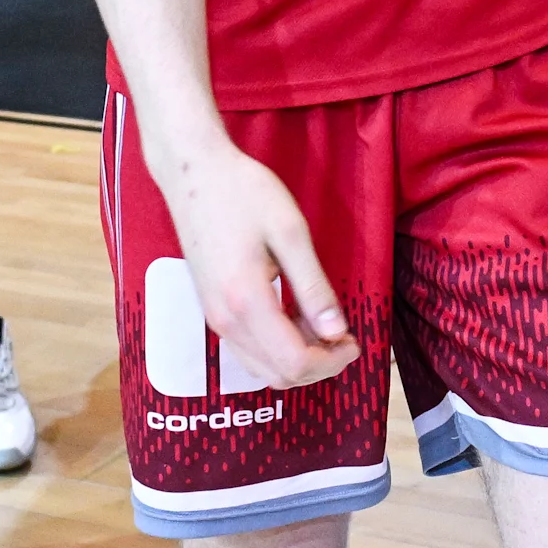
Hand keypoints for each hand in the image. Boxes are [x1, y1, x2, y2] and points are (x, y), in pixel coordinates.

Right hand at [157, 138, 360, 388]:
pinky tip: (294, 317)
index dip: (332, 360)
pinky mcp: (211, 309)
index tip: (354, 339)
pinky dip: (277, 349)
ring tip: (322, 324)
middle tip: (344, 336)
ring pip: (262, 368)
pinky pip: (248, 351)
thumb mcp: (290, 232)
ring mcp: (214, 318)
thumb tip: (337, 332)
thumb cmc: (244, 193)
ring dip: (298, 359)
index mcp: (247, 302)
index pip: (295, 361)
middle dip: (319, 366)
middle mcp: (226, 321)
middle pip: (279, 375)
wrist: (192, 173)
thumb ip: (313, 287)